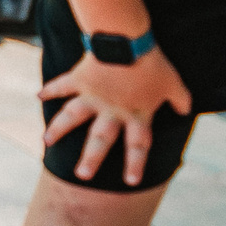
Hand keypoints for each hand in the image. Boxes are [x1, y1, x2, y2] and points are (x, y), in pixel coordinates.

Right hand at [40, 47, 192, 185]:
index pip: (137, 145)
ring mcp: (93, 96)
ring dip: (58, 129)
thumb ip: (180, 99)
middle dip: (91, 159)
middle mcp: (112, 110)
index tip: (130, 182)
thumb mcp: (174, 82)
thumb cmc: (153, 63)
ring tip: (46, 142)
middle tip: (82, 175)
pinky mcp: (80, 78)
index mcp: (135, 114)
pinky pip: (62, 85)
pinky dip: (50, 89)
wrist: (127, 43)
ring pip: (72, 117)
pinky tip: (38, 96)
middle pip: (100, 139)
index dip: (135, 163)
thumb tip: (186, 109)